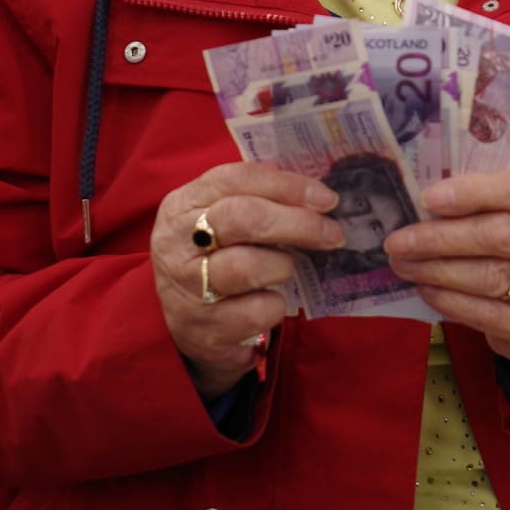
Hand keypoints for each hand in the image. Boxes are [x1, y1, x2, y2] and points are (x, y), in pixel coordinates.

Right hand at [151, 162, 344, 401]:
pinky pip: (257, 312)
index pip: (235, 179)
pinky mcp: (204, 330)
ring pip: (247, 266)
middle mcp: (177, 243)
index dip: (286, 186)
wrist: (181, 326)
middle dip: (297, 223)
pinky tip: (267, 302)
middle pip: (242, 218)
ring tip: (284, 270)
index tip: (326, 199)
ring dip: (281, 266)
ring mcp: (187, 288)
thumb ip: (259, 200)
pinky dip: (274, 306)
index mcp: (184, 205)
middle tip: (332, 233)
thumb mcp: (220, 220)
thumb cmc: (214, 258)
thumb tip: (319, 195)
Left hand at [384, 172, 509, 378]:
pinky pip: (484, 313)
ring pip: (488, 276)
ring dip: (437, 269)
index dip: (473, 192)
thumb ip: (491, 204)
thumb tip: (426, 201)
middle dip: (441, 237)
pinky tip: (425, 288)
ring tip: (403, 263)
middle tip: (399, 240)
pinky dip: (449, 300)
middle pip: (499, 235)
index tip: (428, 198)